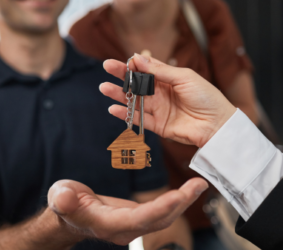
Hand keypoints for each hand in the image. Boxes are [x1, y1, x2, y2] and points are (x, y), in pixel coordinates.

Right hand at [47, 179, 207, 245]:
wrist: (69, 213)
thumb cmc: (65, 203)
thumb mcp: (60, 196)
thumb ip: (63, 198)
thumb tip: (64, 197)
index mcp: (107, 223)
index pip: (138, 219)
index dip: (159, 209)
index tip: (179, 195)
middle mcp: (124, 228)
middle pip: (158, 220)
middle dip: (180, 204)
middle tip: (198, 185)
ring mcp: (132, 224)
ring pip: (162, 218)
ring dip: (182, 202)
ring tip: (198, 185)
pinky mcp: (136, 217)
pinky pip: (160, 212)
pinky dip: (174, 202)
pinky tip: (185, 191)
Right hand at [100, 54, 236, 147]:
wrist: (217, 124)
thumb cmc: (206, 97)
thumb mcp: (184, 77)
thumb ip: (160, 70)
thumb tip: (138, 58)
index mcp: (168, 78)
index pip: (146, 69)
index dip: (133, 65)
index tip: (123, 61)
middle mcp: (161, 93)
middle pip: (137, 84)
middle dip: (122, 76)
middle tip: (106, 68)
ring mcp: (158, 109)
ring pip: (134, 100)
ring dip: (119, 95)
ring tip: (104, 88)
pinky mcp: (158, 125)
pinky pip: (139, 119)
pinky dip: (126, 114)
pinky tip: (113, 108)